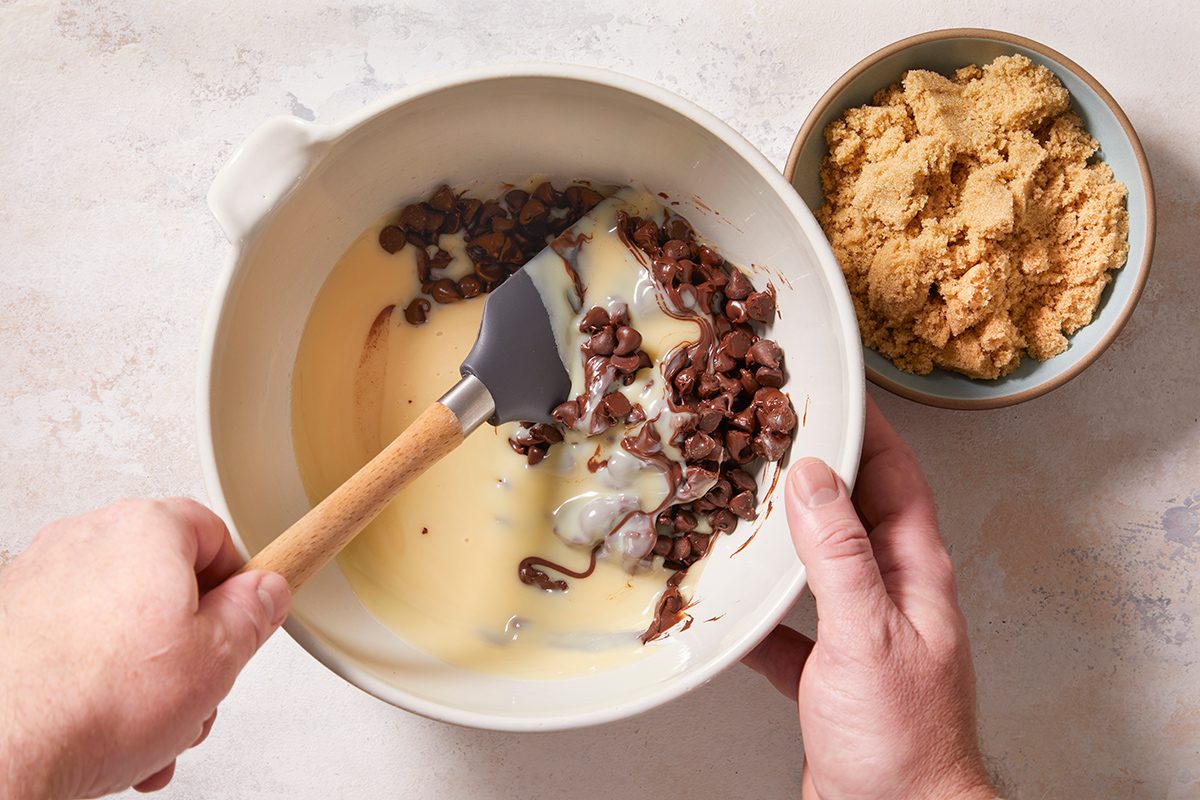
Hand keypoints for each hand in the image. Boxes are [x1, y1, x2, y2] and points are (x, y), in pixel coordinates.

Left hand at [0, 498, 290, 798]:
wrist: (3, 750)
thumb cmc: (95, 701)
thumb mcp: (218, 658)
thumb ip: (253, 614)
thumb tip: (263, 593)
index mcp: (145, 529)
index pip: (214, 531)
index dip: (237, 582)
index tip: (243, 620)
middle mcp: (87, 539)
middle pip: (166, 581)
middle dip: (190, 645)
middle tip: (198, 689)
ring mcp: (42, 578)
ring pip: (122, 619)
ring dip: (147, 674)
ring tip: (152, 729)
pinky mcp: (12, 620)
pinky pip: (77, 641)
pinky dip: (98, 679)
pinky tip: (110, 730)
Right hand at [745, 399, 993, 798]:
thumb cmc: (902, 742)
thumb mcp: (866, 633)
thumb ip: (839, 554)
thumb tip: (815, 479)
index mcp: (915, 573)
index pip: (896, 477)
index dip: (868, 429)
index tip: (833, 391)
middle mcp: (893, 595)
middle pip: (855, 512)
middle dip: (818, 469)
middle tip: (776, 434)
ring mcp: (861, 633)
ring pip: (818, 565)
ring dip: (785, 535)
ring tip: (746, 503)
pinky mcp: (830, 674)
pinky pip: (788, 627)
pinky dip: (757, 614)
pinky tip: (727, 609)